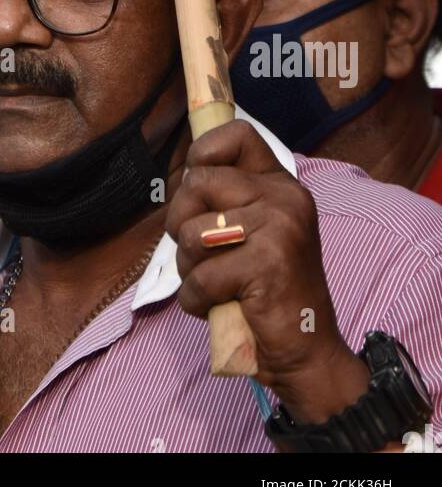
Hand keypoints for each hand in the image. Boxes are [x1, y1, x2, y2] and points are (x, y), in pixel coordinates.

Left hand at [166, 120, 369, 423]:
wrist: (307, 351)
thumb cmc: (267, 292)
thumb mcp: (253, 232)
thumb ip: (225, 200)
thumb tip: (182, 176)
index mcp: (281, 185)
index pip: (237, 134)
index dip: (203, 154)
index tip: (198, 190)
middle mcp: (284, 198)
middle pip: (196, 182)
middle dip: (180, 223)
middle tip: (200, 254)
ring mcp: (279, 229)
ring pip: (191, 231)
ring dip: (188, 267)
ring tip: (214, 284)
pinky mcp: (267, 265)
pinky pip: (199, 277)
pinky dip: (195, 301)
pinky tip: (218, 307)